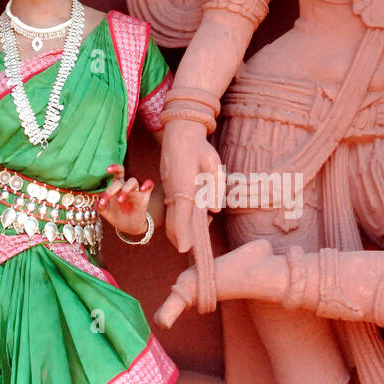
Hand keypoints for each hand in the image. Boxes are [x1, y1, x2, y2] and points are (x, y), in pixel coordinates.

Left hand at [96, 165, 154, 235]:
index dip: (113, 168)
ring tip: (120, 200)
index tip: (107, 169)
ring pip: (133, 181)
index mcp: (116, 188)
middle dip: (113, 187)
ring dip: (126, 189)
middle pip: (121, 178)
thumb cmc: (118, 216)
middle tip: (107, 196)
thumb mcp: (107, 213)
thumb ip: (101, 207)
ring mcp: (135, 191)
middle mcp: (125, 187)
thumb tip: (96, 203)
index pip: (115, 174)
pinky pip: (150, 186)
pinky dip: (147, 184)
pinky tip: (143, 188)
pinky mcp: (144, 197)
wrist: (129, 227)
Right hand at [160, 120, 223, 253]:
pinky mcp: (168, 187)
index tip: (186, 249)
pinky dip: (178, 219)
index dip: (183, 235)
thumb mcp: (213, 164)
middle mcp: (173, 190)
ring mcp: (168, 189)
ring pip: (171, 216)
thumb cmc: (200, 147)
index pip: (181, 216)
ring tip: (194, 237)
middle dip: (179, 239)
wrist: (180, 132)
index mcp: (183, 185)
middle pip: (172, 222)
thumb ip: (216, 187)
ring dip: (179, 230)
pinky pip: (171, 208)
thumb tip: (214, 210)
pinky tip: (190, 221)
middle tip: (190, 250)